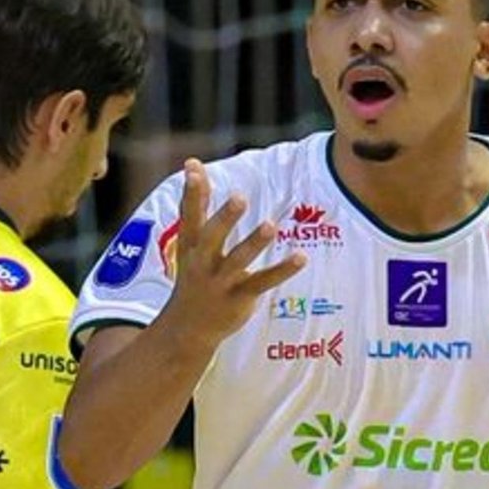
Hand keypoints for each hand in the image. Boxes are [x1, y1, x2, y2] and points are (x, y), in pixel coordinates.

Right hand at [152, 160, 300, 340]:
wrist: (188, 327)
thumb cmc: (193, 275)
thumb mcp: (190, 241)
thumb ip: (196, 203)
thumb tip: (191, 161)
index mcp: (190, 245)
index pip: (189, 214)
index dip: (192, 192)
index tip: (193, 167)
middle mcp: (203, 262)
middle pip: (212, 237)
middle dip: (225, 219)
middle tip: (240, 198)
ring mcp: (221, 281)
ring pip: (238, 260)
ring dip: (254, 243)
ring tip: (270, 225)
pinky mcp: (240, 297)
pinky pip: (263, 282)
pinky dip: (282, 270)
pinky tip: (301, 257)